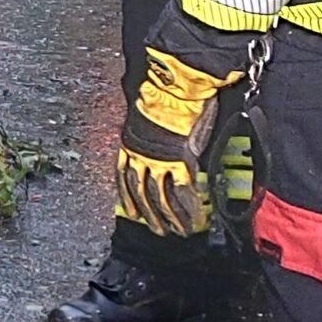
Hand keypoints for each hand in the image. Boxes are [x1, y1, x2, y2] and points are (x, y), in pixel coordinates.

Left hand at [116, 49, 230, 237]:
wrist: (174, 89)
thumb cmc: (161, 98)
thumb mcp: (145, 122)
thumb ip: (148, 140)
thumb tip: (154, 150)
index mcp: (130, 146)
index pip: (125, 179)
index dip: (129, 198)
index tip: (132, 213)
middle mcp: (141, 156)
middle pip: (142, 193)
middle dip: (150, 214)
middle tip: (157, 231)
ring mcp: (161, 161)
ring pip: (162, 197)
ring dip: (170, 217)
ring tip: (177, 232)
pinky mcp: (181, 161)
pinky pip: (183, 190)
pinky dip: (189, 208)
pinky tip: (195, 220)